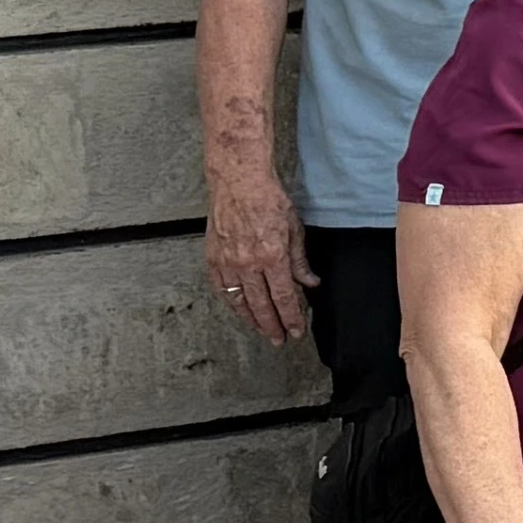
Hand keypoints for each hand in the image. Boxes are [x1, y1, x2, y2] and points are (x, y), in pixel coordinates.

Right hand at [204, 159, 310, 348]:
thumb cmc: (269, 200)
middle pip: (262, 305)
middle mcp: (248, 263)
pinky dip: (231, 302)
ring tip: (261, 330)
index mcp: (272, 256)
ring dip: (251, 319)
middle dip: (272, 326)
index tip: (295, 331)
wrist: (238, 182)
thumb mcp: (295, 228)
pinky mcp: (213, 257)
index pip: (284, 297)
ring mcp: (227, 262)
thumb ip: (300, 260)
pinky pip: (221, 288)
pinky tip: (239, 310)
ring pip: (239, 300)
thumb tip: (310, 283)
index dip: (291, 317)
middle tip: (279, 340)